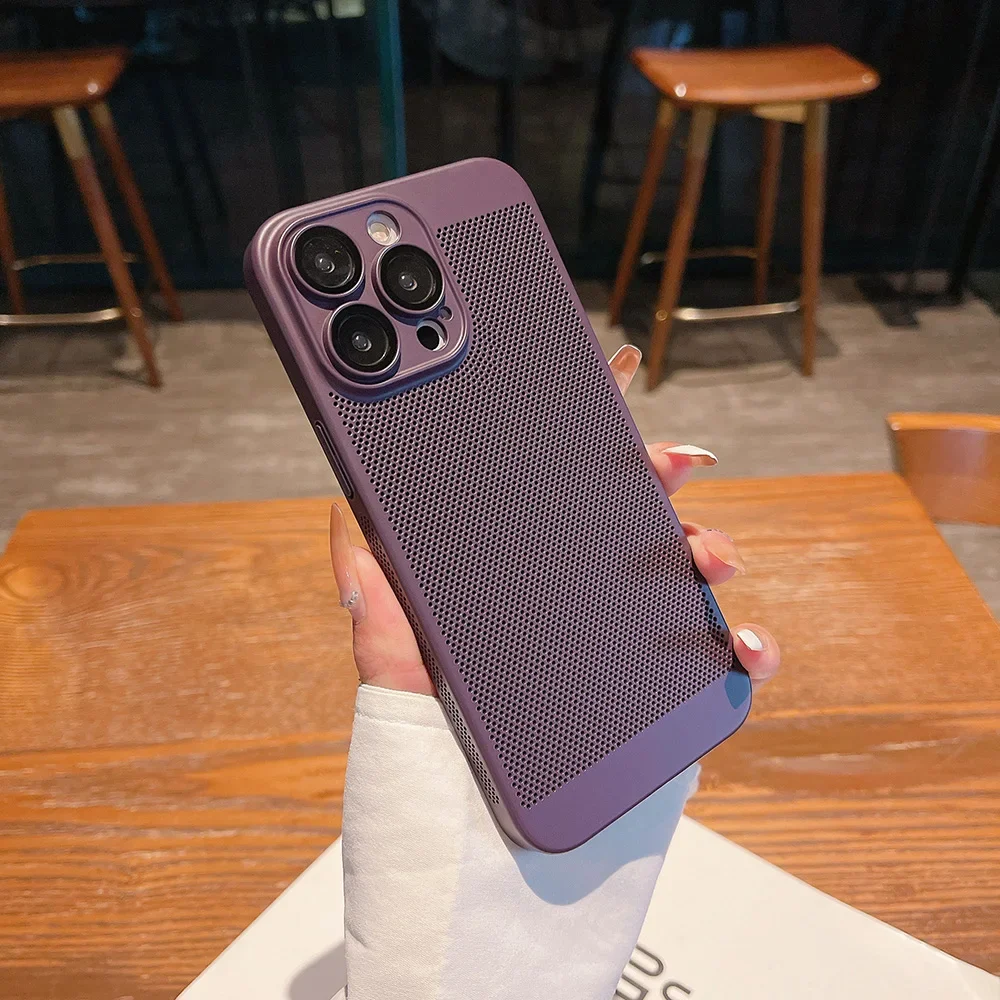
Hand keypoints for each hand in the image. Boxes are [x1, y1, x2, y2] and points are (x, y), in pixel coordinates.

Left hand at [330, 344, 779, 695]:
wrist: (467, 813)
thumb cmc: (430, 724)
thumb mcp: (389, 648)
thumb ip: (370, 579)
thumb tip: (349, 509)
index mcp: (523, 563)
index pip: (561, 478)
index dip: (596, 417)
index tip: (620, 366)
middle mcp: (578, 588)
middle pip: (637, 508)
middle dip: (664, 472)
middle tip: (671, 461)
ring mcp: (624, 633)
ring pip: (687, 569)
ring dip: (710, 547)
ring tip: (704, 555)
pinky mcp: (658, 687)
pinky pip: (720, 659)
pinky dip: (748, 647)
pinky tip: (741, 645)